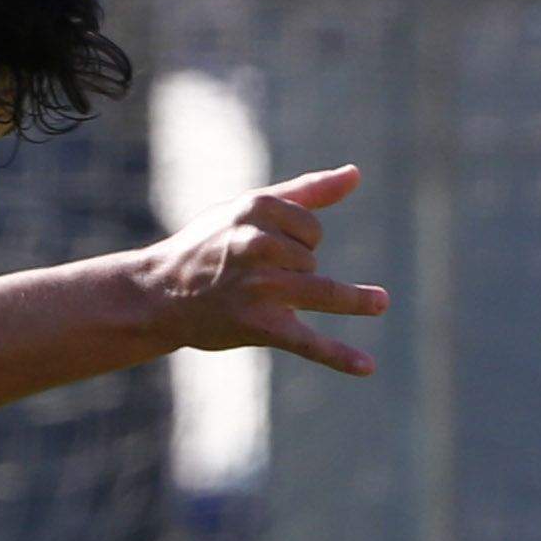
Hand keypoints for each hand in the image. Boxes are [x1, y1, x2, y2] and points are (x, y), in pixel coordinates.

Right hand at [133, 162, 387, 380]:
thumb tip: (355, 174)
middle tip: (255, 278)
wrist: (159, 294)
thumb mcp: (248, 208)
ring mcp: (260, 287)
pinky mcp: (259, 326)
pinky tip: (367, 367)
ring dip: (352, 299)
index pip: (311, 227)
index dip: (300, 240)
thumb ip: (307, 191)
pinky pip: (307, 341)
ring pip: (322, 291)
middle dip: (298, 269)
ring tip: (380, 302)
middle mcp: (258, 245)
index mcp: (256, 210)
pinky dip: (338, 355)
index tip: (270, 250)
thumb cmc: (207, 246)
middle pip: (313, 257)